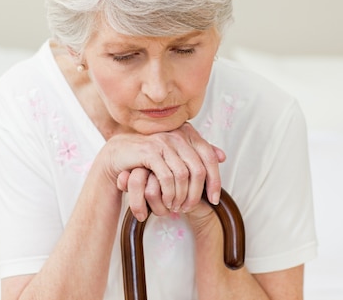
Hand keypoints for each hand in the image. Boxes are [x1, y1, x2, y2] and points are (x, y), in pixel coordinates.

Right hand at [106, 123, 224, 220]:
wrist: (120, 153)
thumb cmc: (151, 157)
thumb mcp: (175, 154)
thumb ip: (197, 154)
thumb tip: (223, 156)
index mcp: (187, 133)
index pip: (209, 157)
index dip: (215, 180)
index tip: (214, 200)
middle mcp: (177, 135)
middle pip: (198, 168)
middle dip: (196, 193)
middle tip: (190, 208)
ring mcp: (163, 141)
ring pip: (183, 174)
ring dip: (181, 195)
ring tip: (177, 207)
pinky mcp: (149, 151)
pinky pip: (166, 176)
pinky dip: (169, 192)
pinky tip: (166, 202)